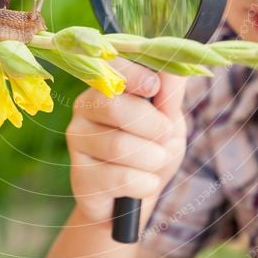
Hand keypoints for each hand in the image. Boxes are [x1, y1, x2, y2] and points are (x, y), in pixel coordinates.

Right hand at [66, 57, 188, 223]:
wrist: (138, 198)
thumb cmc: (153, 148)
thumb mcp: (169, 118)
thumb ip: (170, 91)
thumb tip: (179, 59)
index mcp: (106, 85)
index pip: (111, 68)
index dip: (134, 74)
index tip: (154, 87)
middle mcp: (84, 107)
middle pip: (114, 107)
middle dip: (152, 125)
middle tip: (164, 136)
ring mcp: (78, 140)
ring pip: (119, 145)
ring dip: (152, 157)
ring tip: (156, 160)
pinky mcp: (80, 175)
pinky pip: (119, 177)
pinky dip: (145, 183)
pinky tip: (144, 182)